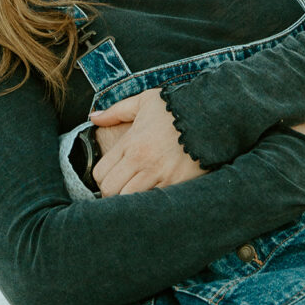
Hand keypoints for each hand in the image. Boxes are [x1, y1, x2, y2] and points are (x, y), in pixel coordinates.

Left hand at [89, 88, 206, 195]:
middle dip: (112, 192)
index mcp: (131, 142)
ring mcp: (160, 174)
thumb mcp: (144, 102)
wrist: (211, 114)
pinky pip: (154, 202)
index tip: (112, 176)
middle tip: (122, 188)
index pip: (100, 173)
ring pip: (130, 200)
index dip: (102, 178)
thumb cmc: (175, 108)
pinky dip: (151, 202)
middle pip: (111, 191)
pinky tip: (154, 195)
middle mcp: (142, 160)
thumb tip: (93, 118)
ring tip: (137, 194)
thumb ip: (116, 111)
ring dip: (130, 200)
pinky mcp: (177, 184)